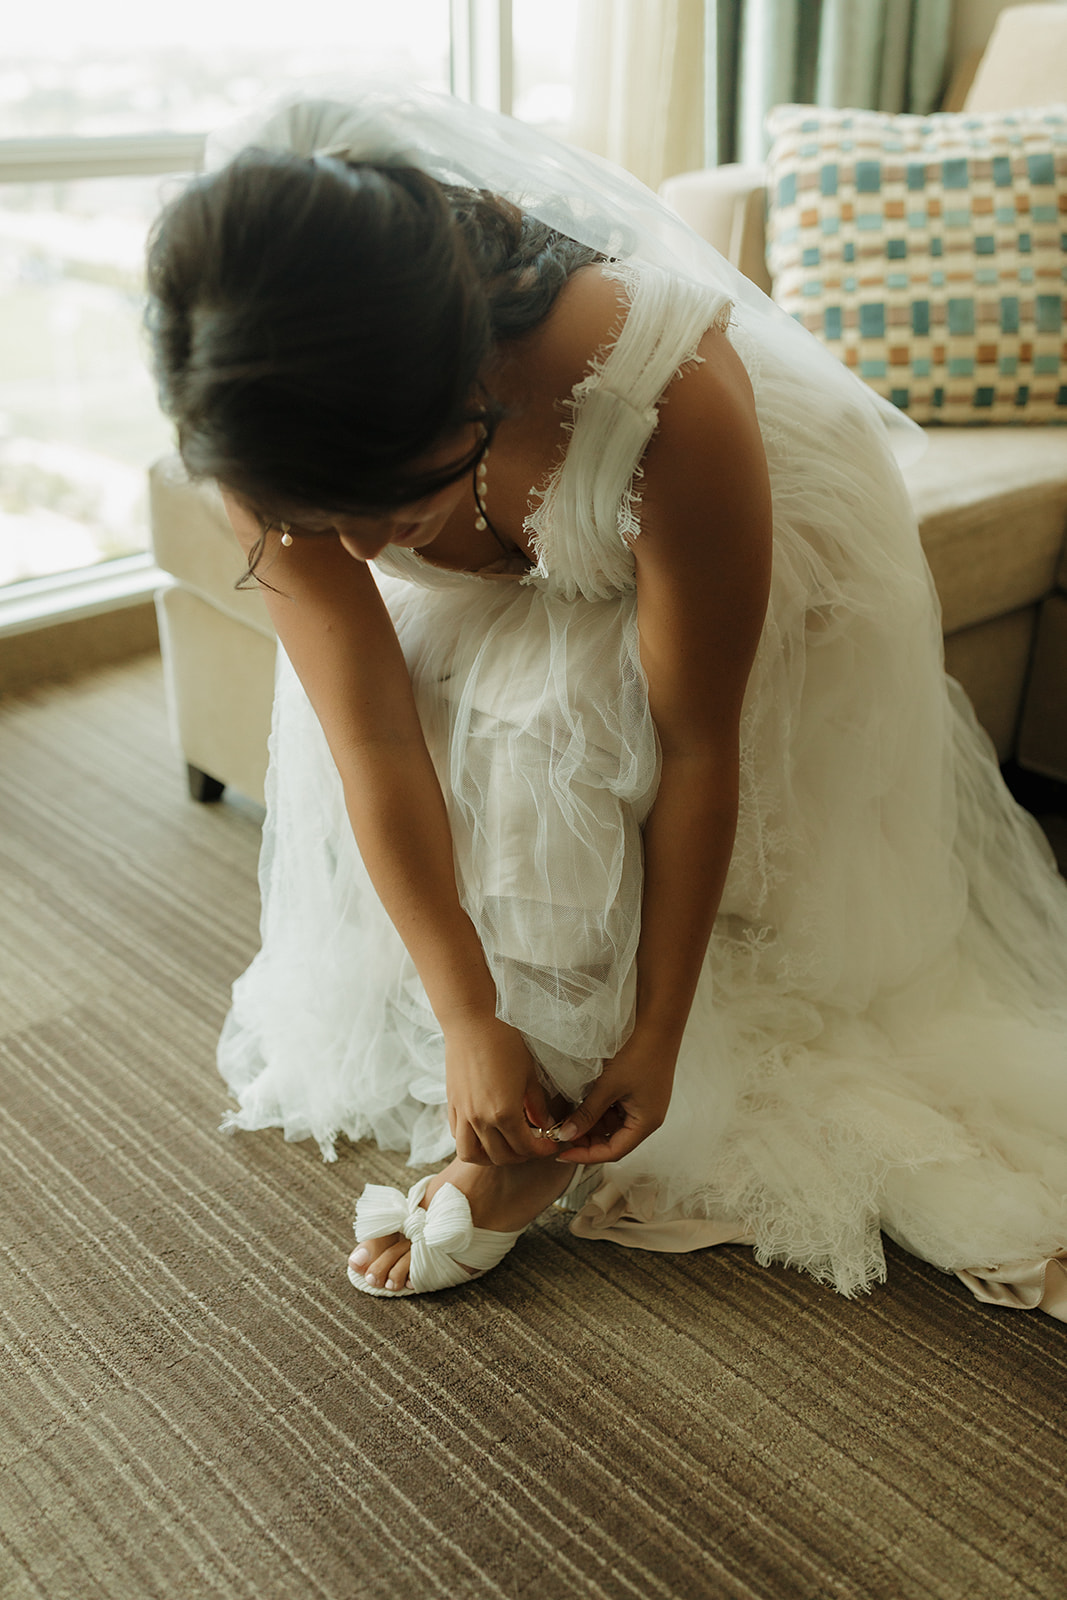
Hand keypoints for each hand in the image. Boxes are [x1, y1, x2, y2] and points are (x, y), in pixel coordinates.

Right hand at [443, 1010, 558, 1165]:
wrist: (471, 1022)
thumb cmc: (504, 1042)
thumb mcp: (529, 1074)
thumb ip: (537, 1105)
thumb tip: (545, 1124)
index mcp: (504, 1113)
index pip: (525, 1147)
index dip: (541, 1150)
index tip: (550, 1145)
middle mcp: (480, 1119)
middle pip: (501, 1156)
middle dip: (521, 1156)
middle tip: (532, 1146)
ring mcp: (463, 1114)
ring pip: (472, 1154)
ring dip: (491, 1157)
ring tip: (505, 1148)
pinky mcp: (452, 1105)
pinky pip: (458, 1136)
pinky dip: (472, 1143)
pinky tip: (485, 1133)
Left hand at [553, 1033, 676, 1165]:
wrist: (656, 1024)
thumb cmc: (637, 1055)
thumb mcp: (608, 1087)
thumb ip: (586, 1114)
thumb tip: (565, 1136)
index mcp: (645, 1123)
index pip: (613, 1151)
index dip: (586, 1156)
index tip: (562, 1153)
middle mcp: (646, 1118)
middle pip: (612, 1139)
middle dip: (586, 1138)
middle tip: (561, 1133)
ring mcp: (642, 1105)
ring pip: (611, 1124)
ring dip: (590, 1122)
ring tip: (567, 1116)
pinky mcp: (637, 1092)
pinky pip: (614, 1109)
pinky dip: (597, 1108)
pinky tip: (581, 1101)